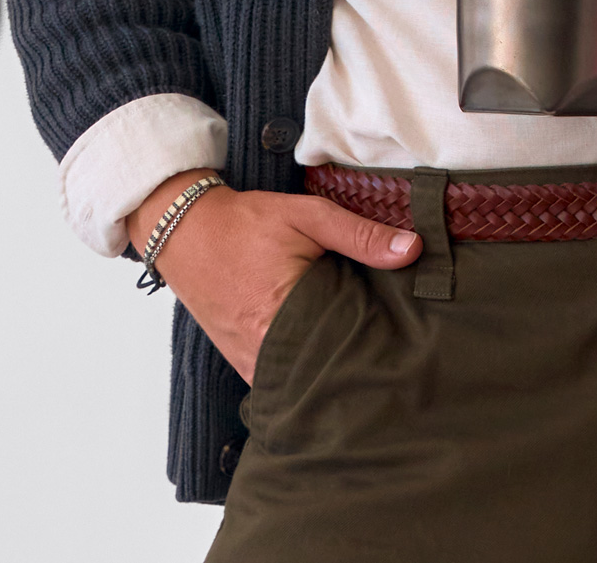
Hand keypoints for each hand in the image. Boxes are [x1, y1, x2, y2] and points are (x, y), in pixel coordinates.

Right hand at [126, 169, 422, 385]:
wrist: (184, 230)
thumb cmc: (244, 223)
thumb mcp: (306, 216)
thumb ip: (359, 235)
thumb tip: (413, 249)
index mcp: (283, 317)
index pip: (347, 345)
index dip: (376, 342)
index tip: (402, 341)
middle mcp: (264, 350)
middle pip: (327, 368)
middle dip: (356, 359)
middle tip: (390, 351)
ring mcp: (250, 364)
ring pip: (304, 379)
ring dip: (328, 367)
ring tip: (361, 357)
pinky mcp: (242, 365)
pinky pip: (281, 380)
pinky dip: (303, 370)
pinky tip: (325, 358)